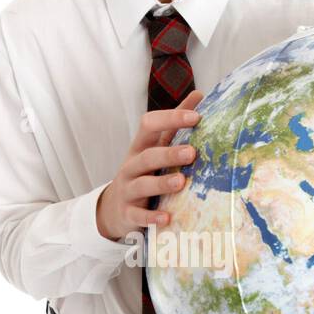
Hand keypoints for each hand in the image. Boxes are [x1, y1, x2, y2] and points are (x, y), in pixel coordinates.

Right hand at [96, 89, 203, 239]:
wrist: (113, 208)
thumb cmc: (142, 173)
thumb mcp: (154, 147)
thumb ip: (174, 124)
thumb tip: (200, 95)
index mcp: (140, 147)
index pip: (149, 124)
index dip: (171, 118)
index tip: (196, 117)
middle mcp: (132, 166)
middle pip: (147, 156)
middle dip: (168, 153)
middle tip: (192, 153)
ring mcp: (128, 190)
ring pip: (142, 184)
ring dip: (161, 183)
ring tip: (181, 182)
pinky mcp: (127, 213)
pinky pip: (138, 216)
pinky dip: (151, 217)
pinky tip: (167, 218)